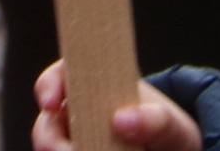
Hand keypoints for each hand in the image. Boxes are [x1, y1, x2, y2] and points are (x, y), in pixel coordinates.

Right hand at [31, 61, 202, 150]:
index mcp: (94, 87)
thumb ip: (155, 120)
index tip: (51, 103)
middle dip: (51, 140)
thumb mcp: (172, 124)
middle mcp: (77, 114)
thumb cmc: (167, 130)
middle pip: (47, 123)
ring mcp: (76, 140)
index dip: (48, 86)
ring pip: (52, 148)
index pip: (60, 76)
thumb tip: (120, 120)